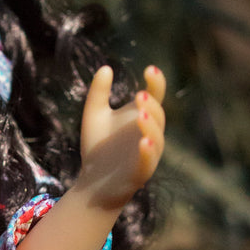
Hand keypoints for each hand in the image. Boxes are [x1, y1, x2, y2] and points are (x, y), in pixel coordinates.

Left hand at [75, 64, 165, 211]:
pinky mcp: (142, 172)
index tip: (149, 69)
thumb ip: (98, 92)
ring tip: (140, 115)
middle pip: (158, 115)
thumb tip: (106, 68)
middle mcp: (149, 132)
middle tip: (139, 95)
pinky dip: (148, 152)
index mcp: (141, 115)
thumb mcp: (94, 115)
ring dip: (151, 126)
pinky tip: (143, 142)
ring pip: (157, 138)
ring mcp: (148, 152)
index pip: (156, 95)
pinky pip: (149, 161)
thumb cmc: (97, 147)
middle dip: (151, 105)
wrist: (91, 182)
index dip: (157, 82)